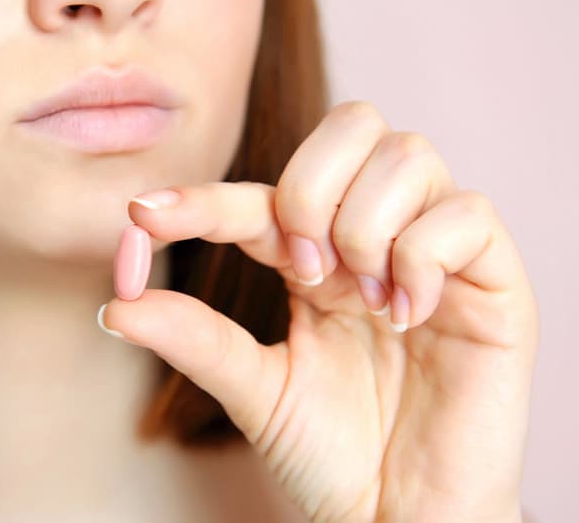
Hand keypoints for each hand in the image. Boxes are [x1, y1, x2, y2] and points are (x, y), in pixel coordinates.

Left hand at [99, 101, 538, 521]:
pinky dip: (422, 255)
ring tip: (361, 298)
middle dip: (309, 187)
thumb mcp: (257, 391)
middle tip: (302, 270)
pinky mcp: (492, 278)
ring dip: (364, 222)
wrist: (403, 516)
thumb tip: (115, 306)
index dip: (204, 197)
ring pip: (407, 154)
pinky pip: (465, 213)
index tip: (144, 214)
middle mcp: (373, 236)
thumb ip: (196, 341)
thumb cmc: (335, 454)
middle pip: (352, 124)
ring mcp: (435, 250)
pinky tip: (407, 313)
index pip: (261, 195)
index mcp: (315, 258)